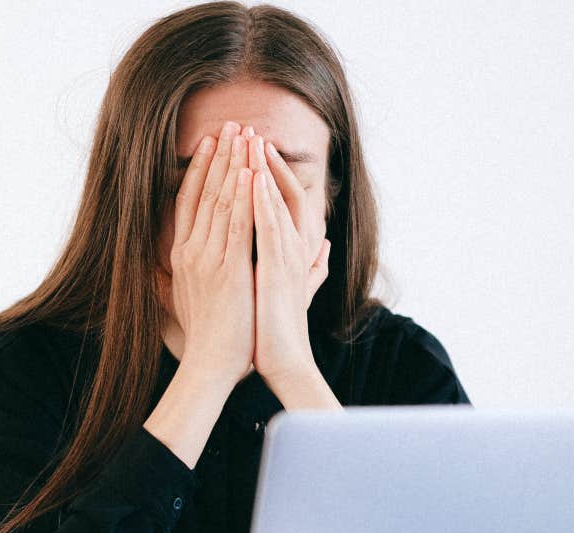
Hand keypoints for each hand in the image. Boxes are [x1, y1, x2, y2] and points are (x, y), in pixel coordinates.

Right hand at [166, 120, 256, 388]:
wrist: (210, 365)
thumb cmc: (207, 338)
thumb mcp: (189, 299)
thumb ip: (185, 276)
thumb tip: (172, 266)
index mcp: (183, 256)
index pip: (189, 202)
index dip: (200, 169)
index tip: (212, 143)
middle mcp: (190, 251)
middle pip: (203, 193)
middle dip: (219, 156)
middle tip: (232, 124)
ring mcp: (208, 259)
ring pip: (220, 201)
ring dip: (233, 165)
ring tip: (244, 134)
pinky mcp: (228, 269)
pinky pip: (236, 225)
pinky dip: (242, 196)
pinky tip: (250, 171)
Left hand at [246, 130, 330, 386]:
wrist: (284, 362)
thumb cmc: (280, 329)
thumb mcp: (292, 288)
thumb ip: (310, 266)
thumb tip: (326, 249)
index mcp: (293, 249)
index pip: (281, 199)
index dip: (267, 172)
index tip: (249, 148)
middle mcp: (294, 247)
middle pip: (280, 191)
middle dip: (263, 159)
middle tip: (247, 128)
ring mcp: (288, 257)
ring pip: (276, 202)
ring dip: (263, 170)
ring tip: (250, 140)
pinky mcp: (278, 270)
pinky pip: (269, 228)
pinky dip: (261, 201)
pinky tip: (250, 179)